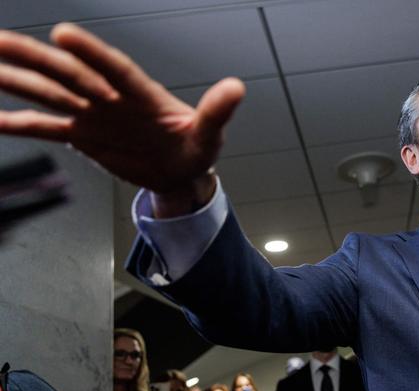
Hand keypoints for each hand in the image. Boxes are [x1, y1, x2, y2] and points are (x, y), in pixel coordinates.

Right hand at [0, 24, 244, 214]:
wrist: (179, 171)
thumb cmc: (196, 147)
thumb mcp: (209, 134)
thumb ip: (216, 112)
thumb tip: (236, 88)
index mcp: (142, 93)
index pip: (114, 68)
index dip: (90, 52)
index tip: (65, 34)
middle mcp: (111, 97)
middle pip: (70, 74)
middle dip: (35, 57)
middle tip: (1, 41)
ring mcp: (93, 114)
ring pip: (50, 94)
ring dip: (17, 81)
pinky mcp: (83, 136)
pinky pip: (48, 127)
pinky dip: (21, 124)